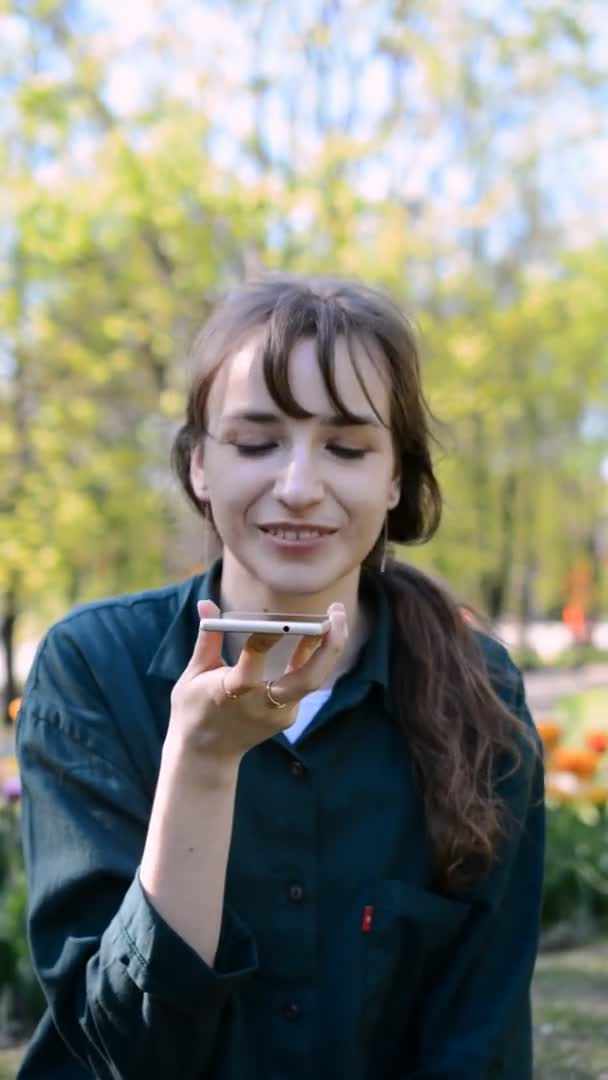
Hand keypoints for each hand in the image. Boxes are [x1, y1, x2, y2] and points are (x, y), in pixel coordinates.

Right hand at [167, 599, 348, 763]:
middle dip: (328, 645)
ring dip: (329, 648)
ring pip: (313, 681)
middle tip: (336, 612)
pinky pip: (305, 682)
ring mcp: (279, 713)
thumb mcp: (193, 674)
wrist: (206, 755)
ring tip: (336, 614)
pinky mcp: (287, 715)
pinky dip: (313, 656)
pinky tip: (319, 632)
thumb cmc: (194, 709)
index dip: (265, 639)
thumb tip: (206, 602)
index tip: (277, 619)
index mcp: (230, 693)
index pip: (252, 666)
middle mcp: (261, 705)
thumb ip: (208, 639)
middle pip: (307, 679)